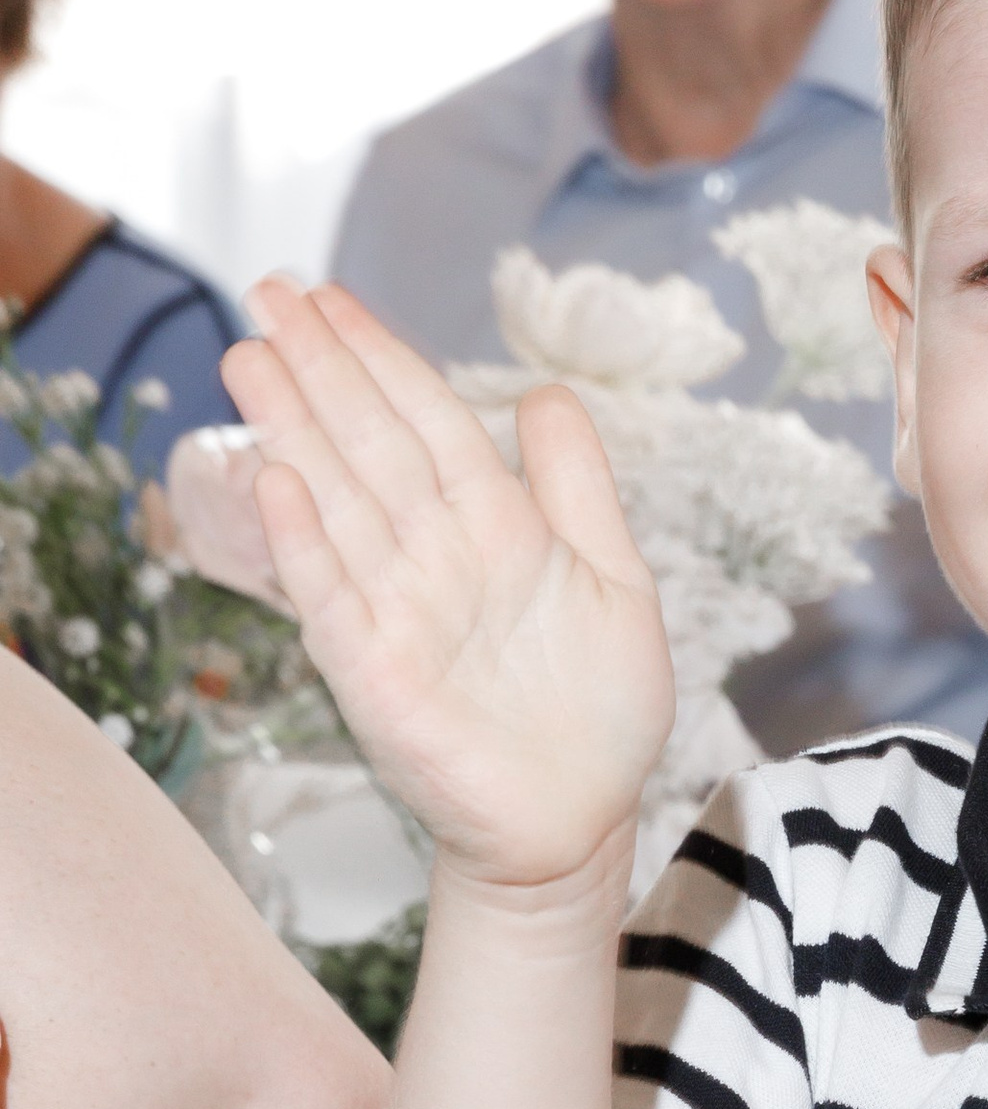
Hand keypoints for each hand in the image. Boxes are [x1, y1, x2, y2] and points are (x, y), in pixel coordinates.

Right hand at [222, 280, 674, 893]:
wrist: (581, 816)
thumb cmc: (598, 706)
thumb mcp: (614, 579)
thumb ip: (577, 489)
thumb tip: (546, 393)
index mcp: (497, 528)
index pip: (430, 424)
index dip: (384, 360)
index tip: (331, 298)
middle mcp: (436, 558)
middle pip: (370, 447)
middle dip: (321, 371)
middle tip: (267, 293)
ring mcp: (399, 612)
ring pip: (339, 504)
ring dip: (295, 432)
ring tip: (251, 357)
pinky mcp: (376, 676)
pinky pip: (334, 598)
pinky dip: (306, 542)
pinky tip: (278, 481)